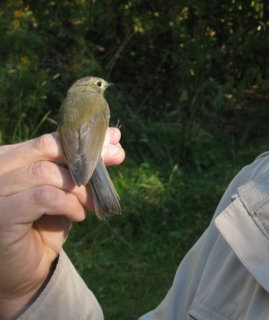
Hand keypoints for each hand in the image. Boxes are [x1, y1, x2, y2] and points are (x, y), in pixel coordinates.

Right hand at [0, 128, 124, 318]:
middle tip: (115, 160)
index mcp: (8, 158)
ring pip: (44, 173)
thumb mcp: (66, 190)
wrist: (26, 272)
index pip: (48, 139)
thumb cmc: (44, 226)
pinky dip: (67, 203)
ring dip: (78, 187)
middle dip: (86, 156)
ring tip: (91, 203)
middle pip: (45, 147)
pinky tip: (78, 215)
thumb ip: (83, 166)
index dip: (84, 139)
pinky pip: (42, 197)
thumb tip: (115, 141)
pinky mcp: (0, 216)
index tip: (115, 140)